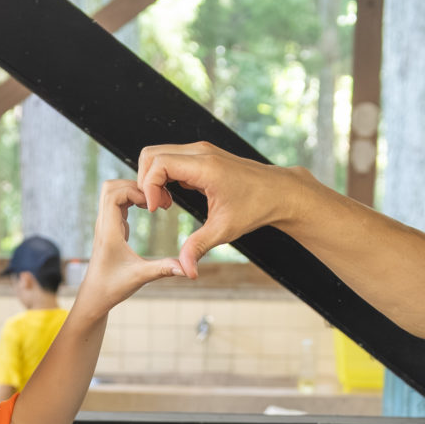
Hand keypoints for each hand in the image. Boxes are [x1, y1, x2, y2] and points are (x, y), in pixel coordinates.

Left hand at [74, 179, 185, 307]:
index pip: (113, 195)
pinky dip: (131, 200)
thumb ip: (164, 269)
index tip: (151, 202)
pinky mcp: (110, 228)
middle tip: (153, 197)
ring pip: (112, 193)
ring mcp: (105, 225)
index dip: (133, 191)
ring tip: (152, 202)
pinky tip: (146, 209)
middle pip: (110, 187)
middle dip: (133, 185)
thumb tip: (188, 269)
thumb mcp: (141, 277)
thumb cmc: (112, 288)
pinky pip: (116, 203)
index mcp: (109, 232)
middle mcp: (104, 225)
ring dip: (132, 191)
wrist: (95, 297)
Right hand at [134, 141, 301, 276]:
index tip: (157, 210)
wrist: (278, 191)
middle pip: (151, 154)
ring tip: (165, 204)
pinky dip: (163, 177)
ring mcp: (200, 151)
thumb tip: (186, 272)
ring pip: (158, 154)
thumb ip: (199, 247)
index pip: (158, 163)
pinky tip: (174, 198)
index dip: (148, 186)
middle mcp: (200, 152)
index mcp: (204, 166)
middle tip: (158, 207)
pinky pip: (170, 159)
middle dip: (145, 181)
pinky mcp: (201, 155)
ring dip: (153, 179)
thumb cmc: (255, 207)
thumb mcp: (224, 230)